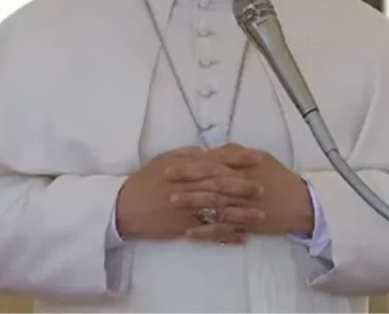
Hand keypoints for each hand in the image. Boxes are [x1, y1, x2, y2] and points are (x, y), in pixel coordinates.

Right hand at [115, 146, 264, 243]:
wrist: (125, 207)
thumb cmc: (145, 181)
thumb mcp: (164, 160)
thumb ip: (187, 154)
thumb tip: (207, 150)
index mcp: (185, 168)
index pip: (215, 161)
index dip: (238, 159)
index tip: (258, 158)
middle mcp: (187, 187)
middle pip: (219, 185)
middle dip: (242, 186)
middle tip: (263, 188)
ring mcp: (186, 208)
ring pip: (217, 210)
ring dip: (240, 213)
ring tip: (260, 216)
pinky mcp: (183, 227)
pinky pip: (208, 232)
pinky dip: (226, 235)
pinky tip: (242, 238)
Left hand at [172, 144, 314, 239]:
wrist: (302, 203)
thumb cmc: (279, 178)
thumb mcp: (261, 159)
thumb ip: (236, 154)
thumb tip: (212, 150)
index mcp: (245, 167)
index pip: (214, 163)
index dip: (191, 164)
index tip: (170, 164)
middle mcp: (243, 184)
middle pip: (211, 181)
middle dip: (187, 181)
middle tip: (165, 181)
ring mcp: (244, 206)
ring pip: (215, 203)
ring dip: (193, 203)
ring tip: (173, 202)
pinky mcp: (247, 224)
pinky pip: (224, 229)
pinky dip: (206, 231)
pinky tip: (189, 232)